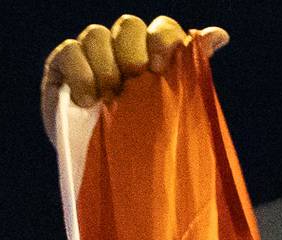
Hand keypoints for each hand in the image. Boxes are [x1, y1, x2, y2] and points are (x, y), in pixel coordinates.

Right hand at [41, 15, 229, 136]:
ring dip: (106, 66)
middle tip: (133, 83)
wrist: (102, 171)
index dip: (163, 40)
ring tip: (109, 100)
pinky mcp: (62, 65)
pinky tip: (87, 100)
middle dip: (133, 53)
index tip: (161, 67)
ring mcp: (91, 55)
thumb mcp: (172, 113)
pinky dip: (81, 74)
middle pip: (129, 26)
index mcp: (153, 57)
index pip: (162, 29)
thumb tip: (220, 34)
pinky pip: (70, 51)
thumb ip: (192, 73)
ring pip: (97, 34)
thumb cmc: (142, 143)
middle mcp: (123, 49)